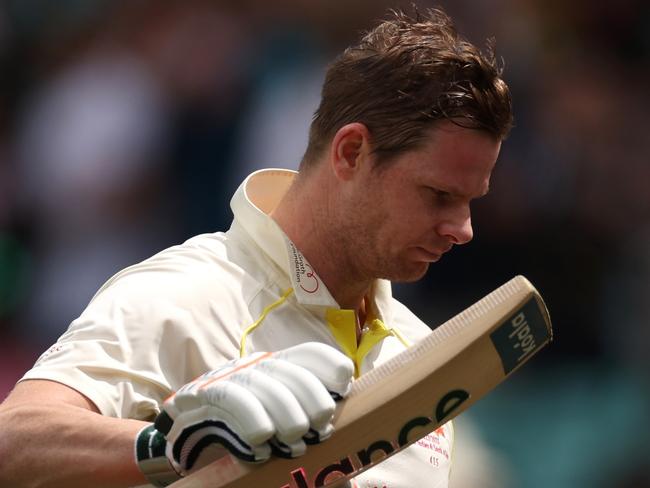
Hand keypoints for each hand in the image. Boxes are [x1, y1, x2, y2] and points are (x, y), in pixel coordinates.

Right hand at [150, 342, 353, 476]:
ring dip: (287, 416)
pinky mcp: (200, 394)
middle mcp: (254, 367)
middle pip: (291, 370)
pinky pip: (232, 398)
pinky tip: (261, 450)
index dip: (331, 366)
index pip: (308, 354)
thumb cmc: (245, 447)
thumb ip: (311, 436)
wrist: (187, 453)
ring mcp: (227, 378)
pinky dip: (252, 422)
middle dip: (314, 400)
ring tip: (295, 445)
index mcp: (278, 370)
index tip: (344, 390)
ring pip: (264, 384)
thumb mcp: (282, 436)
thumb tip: (345, 452)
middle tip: (321, 431)